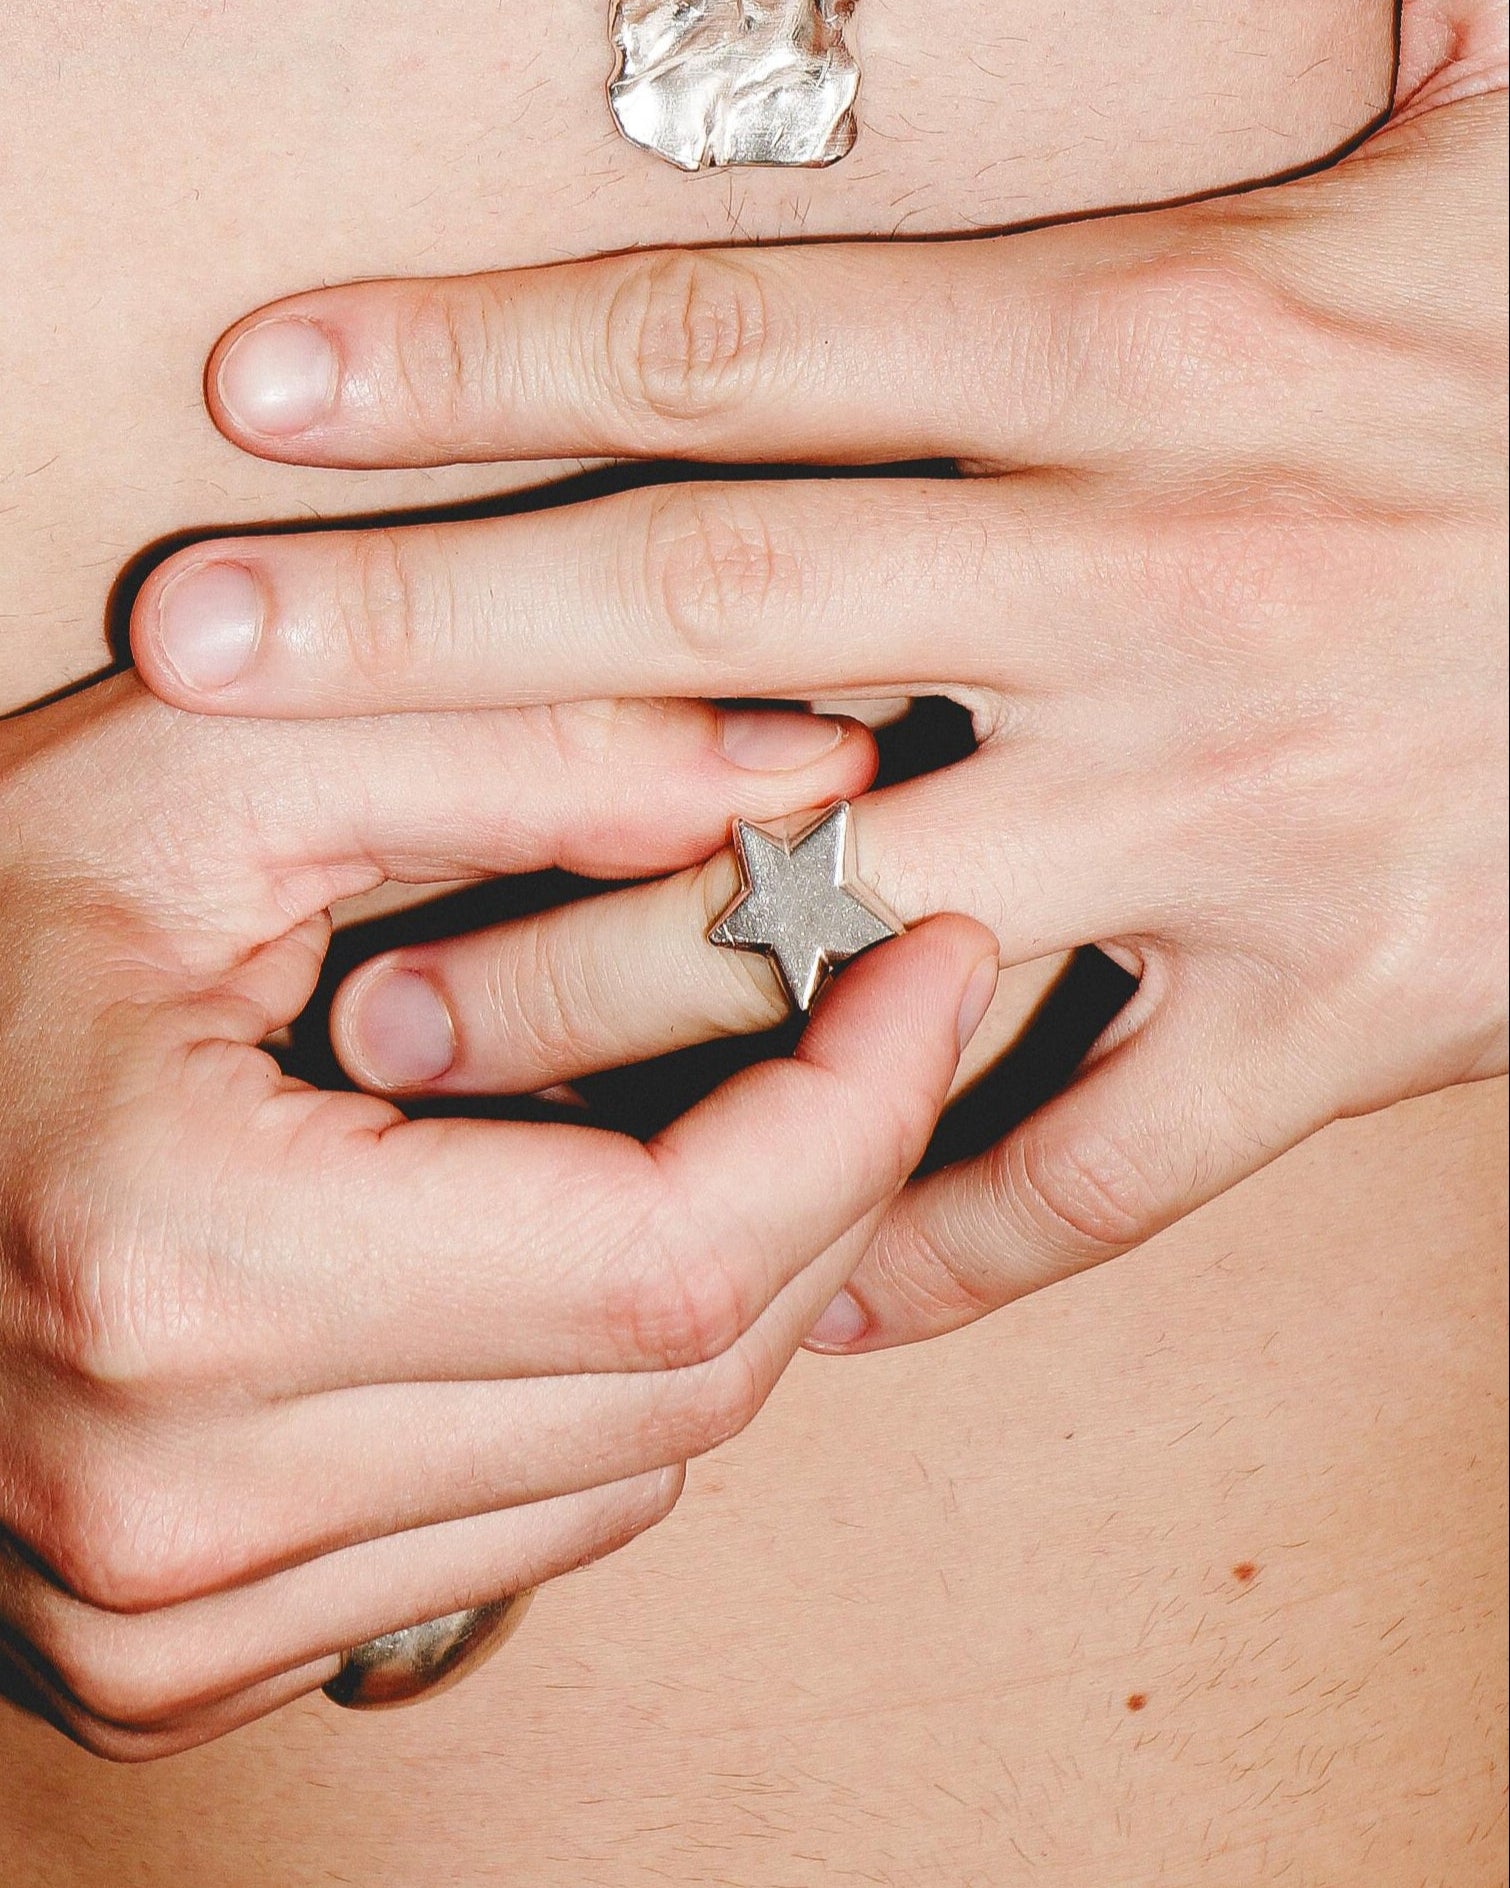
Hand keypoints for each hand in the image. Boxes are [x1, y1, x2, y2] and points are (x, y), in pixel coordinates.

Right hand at [0, 669, 996, 1757]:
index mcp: (183, 1269)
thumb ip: (518, 748)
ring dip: (719, 1287)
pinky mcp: (184, 1656)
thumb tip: (807, 776)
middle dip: (825, 1184)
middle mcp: (178, 1504)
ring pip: (630, 1474)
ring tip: (697, 1110)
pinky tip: (551, 1246)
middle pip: (681, 1386)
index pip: (669, 1259)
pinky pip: (526, 1534)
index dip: (853, 1107)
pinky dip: (599, 1391)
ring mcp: (173, 1618)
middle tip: (861, 1017)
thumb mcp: (211, 773)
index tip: (927, 962)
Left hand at [132, 31, 1506, 1351]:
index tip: (270, 403)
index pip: (732, 349)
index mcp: (1160, 357)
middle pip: (707, 619)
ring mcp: (1245, 818)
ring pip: (854, 925)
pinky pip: (1108, 1164)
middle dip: (425, 650)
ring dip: (608, 989)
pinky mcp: (1352, 1005)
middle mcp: (1158, 587)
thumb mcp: (1499, 148)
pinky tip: (805, 1293)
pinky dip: (948, 1241)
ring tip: (408, 1039)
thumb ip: (1377, 41)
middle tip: (205, 697)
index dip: (475, 361)